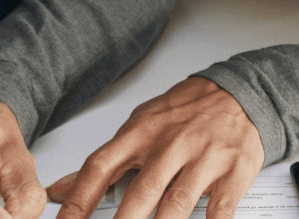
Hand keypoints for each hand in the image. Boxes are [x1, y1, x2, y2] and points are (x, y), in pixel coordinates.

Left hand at [45, 76, 264, 218]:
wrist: (238, 92)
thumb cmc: (185, 113)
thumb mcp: (139, 127)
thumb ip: (103, 162)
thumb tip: (60, 189)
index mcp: (139, 134)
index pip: (100, 167)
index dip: (79, 198)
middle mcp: (168, 145)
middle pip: (140, 191)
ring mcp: (202, 158)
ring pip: (177, 201)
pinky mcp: (232, 172)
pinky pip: (220, 207)